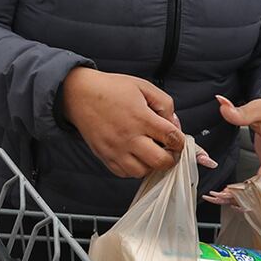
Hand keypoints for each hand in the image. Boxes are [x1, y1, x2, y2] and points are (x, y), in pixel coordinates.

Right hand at [60, 68, 185, 178]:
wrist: (79, 95)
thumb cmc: (111, 89)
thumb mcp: (143, 86)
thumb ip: (165, 104)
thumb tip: (174, 124)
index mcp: (141, 118)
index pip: (172, 138)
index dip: (181, 141)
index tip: (178, 140)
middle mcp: (129, 137)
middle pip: (160, 161)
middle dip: (171, 158)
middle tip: (169, 150)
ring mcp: (116, 150)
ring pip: (143, 172)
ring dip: (151, 165)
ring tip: (150, 152)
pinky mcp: (105, 157)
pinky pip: (125, 173)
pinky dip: (134, 168)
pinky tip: (135, 155)